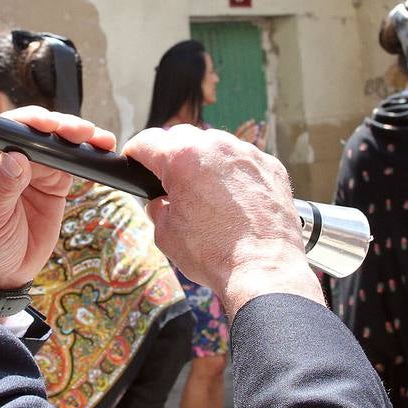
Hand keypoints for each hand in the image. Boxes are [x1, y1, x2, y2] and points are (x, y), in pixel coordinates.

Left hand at [0, 106, 115, 289]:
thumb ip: (2, 185)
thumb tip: (16, 157)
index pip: (3, 128)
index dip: (27, 122)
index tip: (47, 125)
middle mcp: (7, 155)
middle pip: (35, 130)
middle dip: (59, 127)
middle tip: (80, 132)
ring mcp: (33, 168)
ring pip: (57, 143)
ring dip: (79, 138)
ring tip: (98, 140)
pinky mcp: (54, 182)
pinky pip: (72, 164)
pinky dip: (87, 156)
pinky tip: (100, 151)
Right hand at [123, 124, 322, 317]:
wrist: (263, 270)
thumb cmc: (214, 255)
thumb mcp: (166, 235)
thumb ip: (157, 208)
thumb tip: (161, 202)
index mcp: (183, 159)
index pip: (147, 141)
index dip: (136, 153)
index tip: (136, 161)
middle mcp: (216, 147)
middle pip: (182, 137)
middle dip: (171, 155)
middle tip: (171, 182)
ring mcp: (248, 154)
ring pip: (216, 145)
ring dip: (205, 161)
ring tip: (206, 194)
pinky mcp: (271, 166)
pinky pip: (243, 160)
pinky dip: (234, 173)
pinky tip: (235, 200)